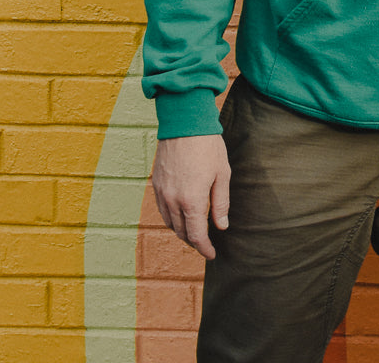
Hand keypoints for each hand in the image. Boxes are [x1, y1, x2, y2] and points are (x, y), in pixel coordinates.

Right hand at [151, 133, 231, 259]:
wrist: (184, 123)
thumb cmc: (208, 147)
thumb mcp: (222, 175)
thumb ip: (220, 203)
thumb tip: (221, 226)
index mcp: (191, 201)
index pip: (196, 236)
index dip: (204, 248)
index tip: (212, 254)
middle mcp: (173, 201)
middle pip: (181, 232)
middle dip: (194, 242)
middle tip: (206, 244)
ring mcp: (162, 192)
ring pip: (169, 223)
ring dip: (182, 231)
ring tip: (195, 232)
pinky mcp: (156, 184)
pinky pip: (162, 210)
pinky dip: (171, 218)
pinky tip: (181, 216)